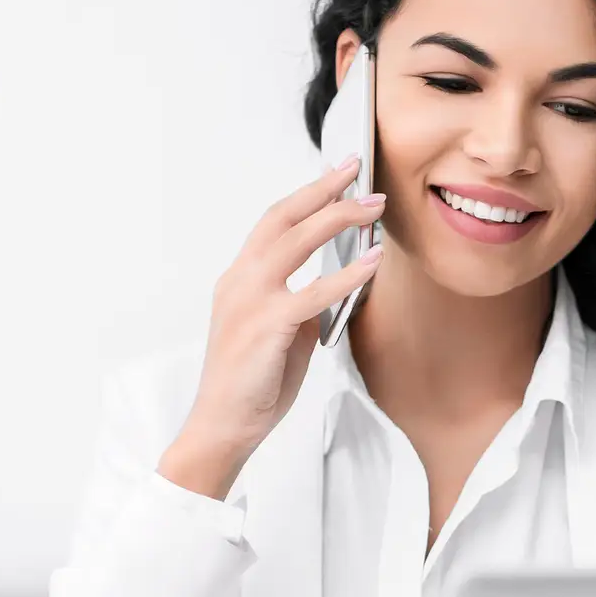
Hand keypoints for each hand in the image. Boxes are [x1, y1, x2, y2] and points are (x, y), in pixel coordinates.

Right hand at [160, 155, 385, 497]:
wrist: (223, 425)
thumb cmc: (251, 386)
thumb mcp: (279, 335)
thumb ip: (301, 308)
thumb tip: (335, 288)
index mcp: (238, 280)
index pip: (273, 223)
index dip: (306, 195)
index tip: (336, 175)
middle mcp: (239, 280)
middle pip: (283, 218)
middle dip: (324, 190)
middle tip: (358, 171)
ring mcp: (250, 300)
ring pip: (296, 241)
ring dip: (339, 218)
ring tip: (373, 207)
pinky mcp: (267, 326)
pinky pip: (314, 292)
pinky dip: (347, 274)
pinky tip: (371, 263)